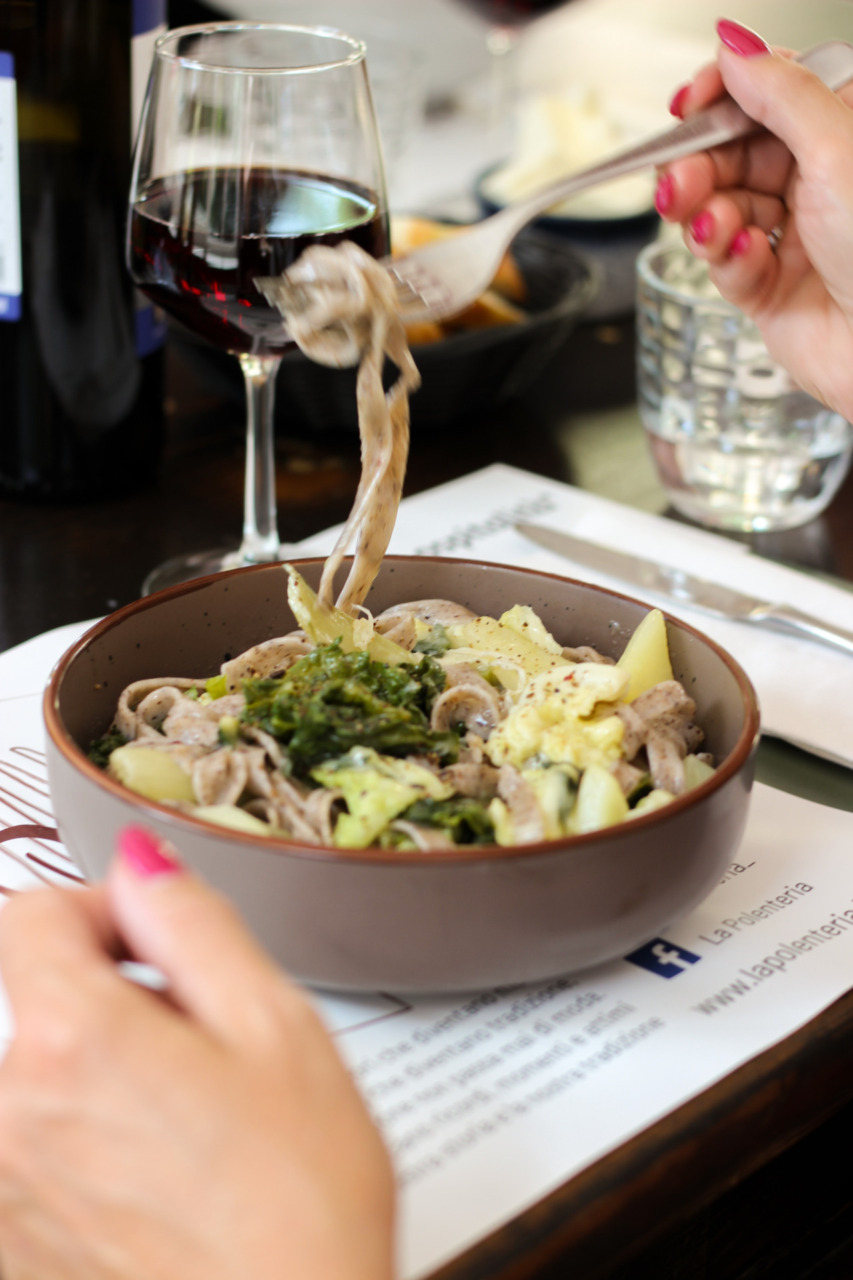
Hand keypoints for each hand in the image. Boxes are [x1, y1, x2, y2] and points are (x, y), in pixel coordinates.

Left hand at [0, 829, 394, 1279]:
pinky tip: (169, 1176)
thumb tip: (141, 861)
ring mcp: (11, 1186)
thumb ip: (192, 922)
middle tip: (210, 1044)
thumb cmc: (299, 1203)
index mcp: (74, 1043)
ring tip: (198, 1121)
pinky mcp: (20, 1240)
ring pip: (48, 1074)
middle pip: (43, 998)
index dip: (101, 910)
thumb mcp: (275, 1025)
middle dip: (119, 996)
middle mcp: (14, 1114)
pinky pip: (43, 1149)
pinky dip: (95, 1138)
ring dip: (111, 1071)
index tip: (156, 941)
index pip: (32, 914)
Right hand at [656, 19, 852, 420]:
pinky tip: (751, 260)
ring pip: (720, 208)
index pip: (766, 94)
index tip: (688, 104)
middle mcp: (815, 182)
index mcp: (839, 135)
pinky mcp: (769, 288)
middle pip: (731, 154)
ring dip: (708, 218)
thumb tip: (738, 46)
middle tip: (680, 184)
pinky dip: (729, 259)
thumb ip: (782, 94)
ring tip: (712, 230)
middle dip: (699, 167)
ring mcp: (791, 235)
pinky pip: (726, 263)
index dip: (722, 95)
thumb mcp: (838, 150)